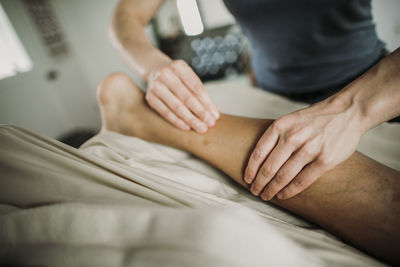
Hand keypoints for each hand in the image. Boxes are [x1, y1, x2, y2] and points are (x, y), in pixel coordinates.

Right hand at [145, 60, 219, 132]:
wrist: (154, 70)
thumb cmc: (177, 77)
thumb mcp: (189, 78)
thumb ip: (201, 93)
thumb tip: (216, 112)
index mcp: (179, 66)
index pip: (196, 87)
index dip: (207, 102)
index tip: (216, 115)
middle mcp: (166, 74)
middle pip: (187, 97)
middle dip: (200, 112)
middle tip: (210, 124)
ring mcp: (156, 85)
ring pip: (176, 106)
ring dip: (191, 119)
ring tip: (201, 128)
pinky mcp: (150, 97)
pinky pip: (165, 112)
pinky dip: (177, 121)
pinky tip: (187, 127)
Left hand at [244, 99, 364, 199]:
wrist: (347, 111)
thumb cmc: (315, 118)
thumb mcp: (290, 120)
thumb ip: (276, 136)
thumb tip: (259, 160)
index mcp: (280, 126)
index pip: (258, 153)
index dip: (250, 170)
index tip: (247, 180)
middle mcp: (292, 137)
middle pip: (268, 168)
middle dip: (259, 183)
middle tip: (255, 192)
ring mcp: (309, 149)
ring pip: (283, 176)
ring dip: (272, 189)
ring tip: (266, 196)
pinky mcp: (325, 160)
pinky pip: (302, 181)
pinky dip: (290, 191)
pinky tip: (283, 195)